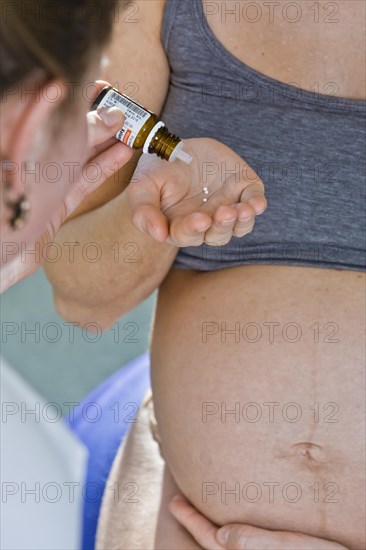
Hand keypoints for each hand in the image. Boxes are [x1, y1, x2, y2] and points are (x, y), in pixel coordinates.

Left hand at [1, 82, 132, 292]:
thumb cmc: (9, 204)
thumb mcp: (46, 159)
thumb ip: (78, 135)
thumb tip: (110, 115)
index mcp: (21, 136)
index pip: (54, 104)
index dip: (80, 92)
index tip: (104, 83)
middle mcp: (31, 155)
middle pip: (70, 129)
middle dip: (100, 117)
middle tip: (128, 107)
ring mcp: (42, 182)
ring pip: (81, 154)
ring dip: (108, 141)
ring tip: (134, 129)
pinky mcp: (54, 206)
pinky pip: (83, 180)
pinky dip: (104, 167)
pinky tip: (124, 153)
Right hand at [128, 138, 265, 246]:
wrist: (175, 145)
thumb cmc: (155, 171)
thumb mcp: (141, 188)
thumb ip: (144, 212)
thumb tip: (158, 235)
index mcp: (179, 227)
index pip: (187, 235)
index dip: (194, 229)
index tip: (199, 219)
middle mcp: (205, 223)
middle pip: (216, 235)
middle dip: (221, 226)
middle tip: (223, 213)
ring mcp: (226, 208)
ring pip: (238, 226)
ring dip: (242, 221)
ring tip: (242, 210)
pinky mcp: (242, 190)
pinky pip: (254, 203)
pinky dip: (257, 205)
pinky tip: (257, 204)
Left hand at [169, 495, 347, 549]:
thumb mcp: (292, 546)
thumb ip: (256, 542)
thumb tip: (218, 535)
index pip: (209, 539)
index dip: (190, 519)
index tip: (174, 500)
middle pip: (212, 542)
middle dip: (193, 522)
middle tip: (177, 500)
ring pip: (223, 543)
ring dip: (207, 525)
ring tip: (197, 504)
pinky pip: (239, 541)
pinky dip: (225, 528)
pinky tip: (228, 516)